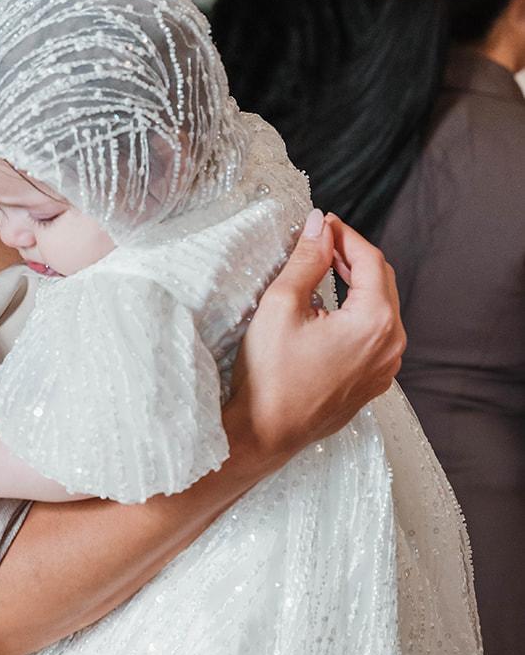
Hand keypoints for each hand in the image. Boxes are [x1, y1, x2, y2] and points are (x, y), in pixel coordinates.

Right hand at [230, 209, 404, 465]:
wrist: (265, 433)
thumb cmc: (270, 374)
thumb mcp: (282, 304)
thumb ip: (306, 259)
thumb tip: (318, 225)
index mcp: (375, 322)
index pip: (369, 259)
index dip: (345, 234)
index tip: (322, 221)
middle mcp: (390, 345)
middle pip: (382, 281)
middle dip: (353, 255)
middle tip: (321, 239)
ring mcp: (385, 368)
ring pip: (381, 308)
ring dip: (357, 283)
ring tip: (324, 267)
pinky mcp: (373, 382)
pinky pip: (376, 335)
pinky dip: (358, 312)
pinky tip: (330, 307)